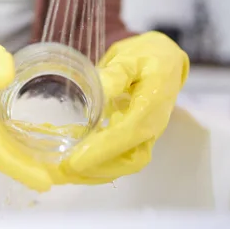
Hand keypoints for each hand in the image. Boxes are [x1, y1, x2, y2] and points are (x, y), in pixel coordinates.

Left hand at [57, 32, 189, 182]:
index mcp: (153, 104)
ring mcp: (147, 135)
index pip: (129, 134)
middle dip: (97, 169)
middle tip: (63, 170)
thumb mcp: (131, 56)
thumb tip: (99, 87)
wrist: (165, 60)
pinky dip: (98, 166)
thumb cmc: (147, 56)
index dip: (102, 150)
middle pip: (130, 160)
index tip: (75, 159)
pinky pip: (121, 159)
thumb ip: (117, 72)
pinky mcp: (137, 138)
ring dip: (96, 172)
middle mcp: (153, 125)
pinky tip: (74, 163)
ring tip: (65, 172)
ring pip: (126, 164)